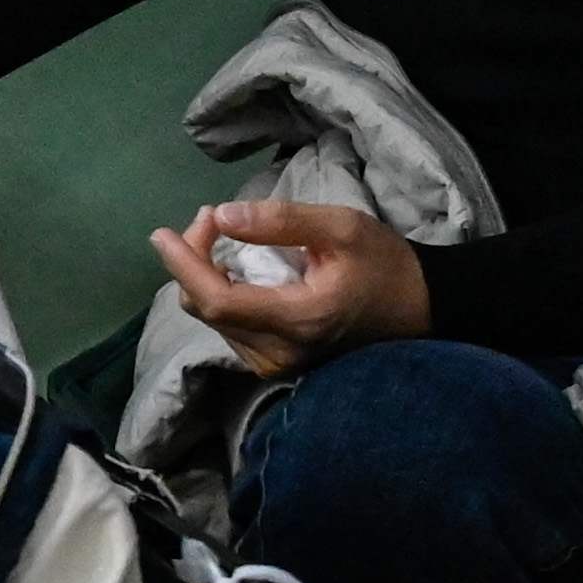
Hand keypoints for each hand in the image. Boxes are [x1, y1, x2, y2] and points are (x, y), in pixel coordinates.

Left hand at [145, 197, 429, 379]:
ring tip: (222, 233)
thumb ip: (280, 221)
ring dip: (205, 274)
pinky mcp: (277, 366)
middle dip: (194, 259)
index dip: (182, 265)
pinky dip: (221, 292)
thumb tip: (221, 216)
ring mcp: (277, 366)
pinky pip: (229, 328)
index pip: (217, 300)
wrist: (420, 309)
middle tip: (211, 217)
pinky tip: (235, 265)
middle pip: (206, 308)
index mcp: (298, 320)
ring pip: (213, 320)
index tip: (161, 233)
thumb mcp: (341, 228)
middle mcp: (280, 354)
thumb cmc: (384, 264)